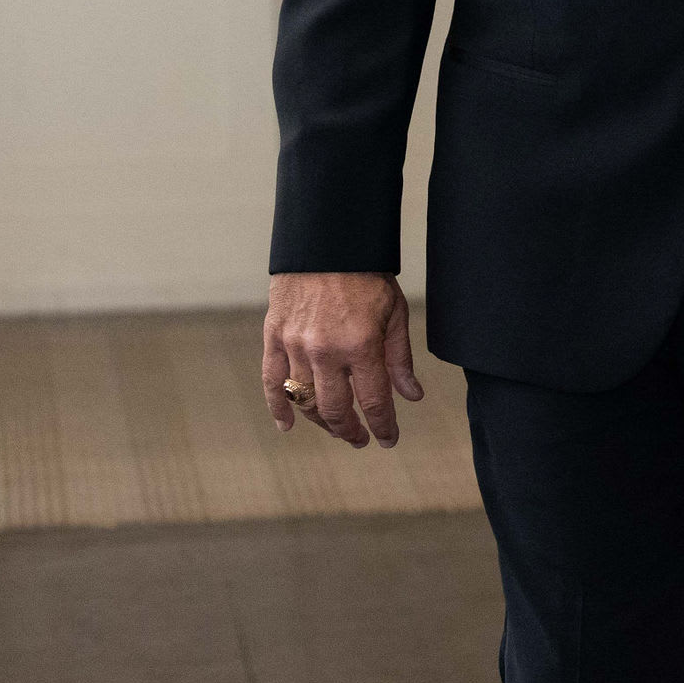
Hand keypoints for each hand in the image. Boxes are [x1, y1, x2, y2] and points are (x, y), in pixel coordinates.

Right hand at [264, 272, 424, 445]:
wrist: (326, 242)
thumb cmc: (366, 276)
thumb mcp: (394, 313)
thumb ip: (400, 358)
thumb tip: (411, 396)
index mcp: (361, 345)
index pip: (373, 401)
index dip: (382, 426)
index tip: (387, 440)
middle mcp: (325, 351)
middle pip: (335, 409)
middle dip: (349, 430)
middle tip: (359, 439)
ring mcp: (295, 346)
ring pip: (305, 400)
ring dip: (321, 422)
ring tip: (335, 428)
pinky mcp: (274, 337)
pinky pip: (272, 382)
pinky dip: (278, 408)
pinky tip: (288, 426)